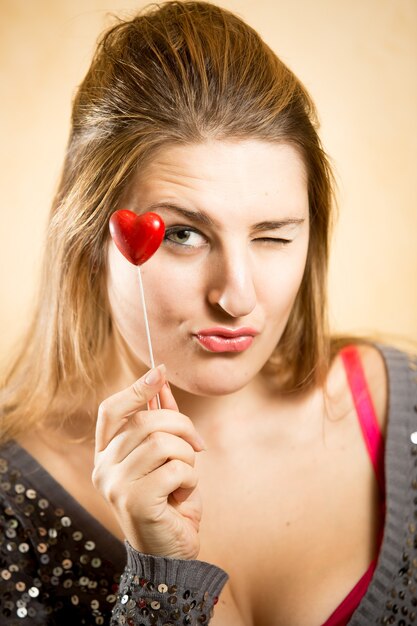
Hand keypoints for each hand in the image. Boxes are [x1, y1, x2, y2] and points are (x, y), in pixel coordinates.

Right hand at [92, 365, 204, 558]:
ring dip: (186, 456)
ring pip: (163, 442)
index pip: (111, 410)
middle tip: (197, 444)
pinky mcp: (135, 501)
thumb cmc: (169, 503)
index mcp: (106, 455)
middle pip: (146, 420)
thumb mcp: (166, 458)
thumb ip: (161, 423)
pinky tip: (182, 495)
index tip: (158, 372)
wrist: (170, 555)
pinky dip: (190, 479)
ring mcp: (116, 485)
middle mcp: (104, 468)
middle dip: (182, 425)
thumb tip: (162, 383)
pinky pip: (175, 469)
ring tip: (185, 477)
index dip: (135, 389)